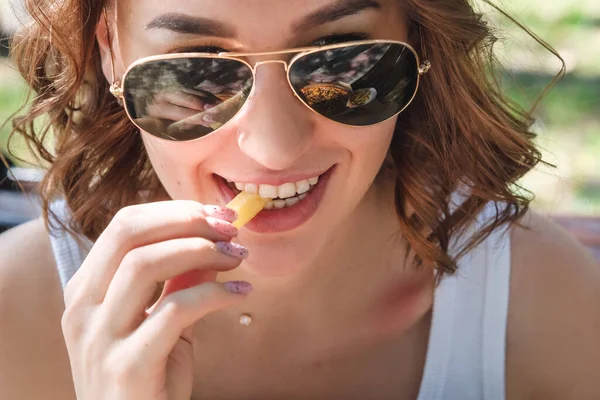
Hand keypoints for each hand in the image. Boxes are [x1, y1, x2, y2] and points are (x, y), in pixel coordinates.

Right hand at [61, 201, 250, 399]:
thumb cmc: (147, 375)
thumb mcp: (161, 320)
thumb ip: (179, 280)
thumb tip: (212, 239)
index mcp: (86, 290)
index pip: (124, 226)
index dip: (175, 212)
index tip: (217, 215)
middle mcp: (82, 309)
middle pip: (129, 234)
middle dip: (187, 222)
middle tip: (229, 229)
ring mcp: (99, 338)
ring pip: (146, 265)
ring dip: (202, 251)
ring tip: (237, 257)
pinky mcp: (126, 366)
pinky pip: (175, 311)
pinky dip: (214, 294)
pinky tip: (240, 292)